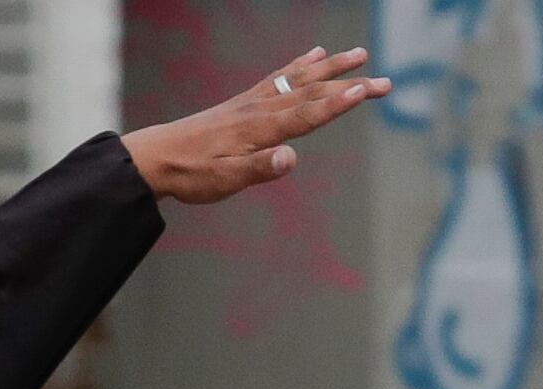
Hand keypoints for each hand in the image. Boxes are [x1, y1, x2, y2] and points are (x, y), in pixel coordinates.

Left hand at [124, 46, 390, 205]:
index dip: (338, 103)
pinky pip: (280, 76)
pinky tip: (313, 55)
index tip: (366, 91)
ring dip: (331, 66)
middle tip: (385, 81)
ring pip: (299, 78)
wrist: (158, 157)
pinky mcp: (245, 101)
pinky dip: (300, 64)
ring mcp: (253, 101)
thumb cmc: (193, 174)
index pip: (307, 114)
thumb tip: (292, 159)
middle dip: (350, 84)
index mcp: (261, 129)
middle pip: (313, 92)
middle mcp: (261, 108)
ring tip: (358, 54)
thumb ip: (260, 169)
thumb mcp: (225, 180)